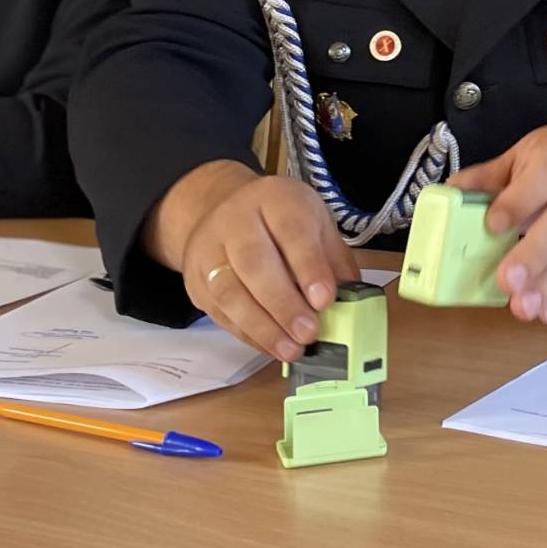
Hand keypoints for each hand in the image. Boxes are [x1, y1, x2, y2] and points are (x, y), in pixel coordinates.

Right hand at [182, 173, 360, 361]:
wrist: (224, 209)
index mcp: (274, 198)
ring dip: (263, 327)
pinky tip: (272, 346)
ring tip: (292, 349)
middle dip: (284, 304)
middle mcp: (235, 219)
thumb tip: (349, 301)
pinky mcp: (197, 280)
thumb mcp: (315, 223)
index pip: (291, 231)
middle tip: (309, 332)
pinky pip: (220, 312)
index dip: (309, 267)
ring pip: (230, 292)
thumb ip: (333, 259)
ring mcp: (209, 250)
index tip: (325, 300)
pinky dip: (249, 334)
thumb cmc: (281, 221)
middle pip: (254, 263)